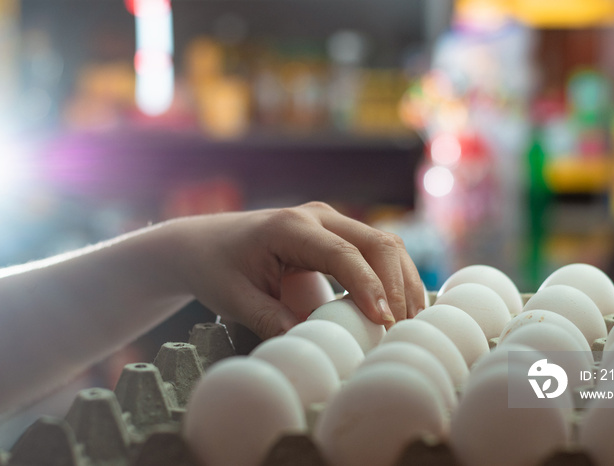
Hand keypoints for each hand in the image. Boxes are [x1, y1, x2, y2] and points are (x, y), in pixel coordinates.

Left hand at [165, 202, 424, 338]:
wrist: (202, 243)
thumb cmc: (215, 267)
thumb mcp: (234, 299)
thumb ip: (270, 319)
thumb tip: (312, 344)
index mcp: (290, 227)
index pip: (342, 253)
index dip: (367, 285)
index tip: (383, 320)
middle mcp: (316, 215)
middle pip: (376, 242)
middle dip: (397, 284)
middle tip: (402, 327)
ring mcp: (328, 220)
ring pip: (384, 242)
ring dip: (402, 279)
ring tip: (411, 320)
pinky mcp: (334, 232)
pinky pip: (374, 248)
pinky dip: (392, 274)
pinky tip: (400, 304)